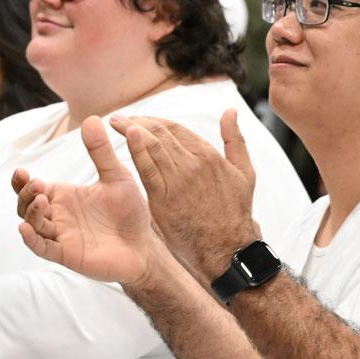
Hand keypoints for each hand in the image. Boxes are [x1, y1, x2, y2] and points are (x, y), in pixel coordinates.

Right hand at [13, 115, 161, 286]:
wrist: (145, 244)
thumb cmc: (129, 212)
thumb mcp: (117, 177)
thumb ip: (102, 152)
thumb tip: (92, 118)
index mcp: (63, 196)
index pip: (31, 187)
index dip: (21, 181)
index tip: (23, 171)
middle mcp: (57, 215)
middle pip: (25, 205)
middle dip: (25, 194)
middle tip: (37, 184)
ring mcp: (60, 236)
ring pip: (32, 225)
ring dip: (31, 213)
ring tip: (42, 200)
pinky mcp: (66, 255)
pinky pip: (42, 248)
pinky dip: (31, 240)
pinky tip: (25, 229)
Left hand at [115, 111, 261, 279]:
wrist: (228, 247)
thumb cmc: (236, 212)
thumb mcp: (244, 171)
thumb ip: (234, 139)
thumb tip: (230, 111)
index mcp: (209, 155)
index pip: (176, 128)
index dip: (154, 120)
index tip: (139, 119)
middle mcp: (194, 162)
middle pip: (160, 132)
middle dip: (137, 121)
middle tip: (120, 118)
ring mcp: (179, 179)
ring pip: (152, 144)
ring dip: (130, 129)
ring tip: (114, 122)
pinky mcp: (165, 197)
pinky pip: (147, 167)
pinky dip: (135, 148)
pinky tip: (123, 136)